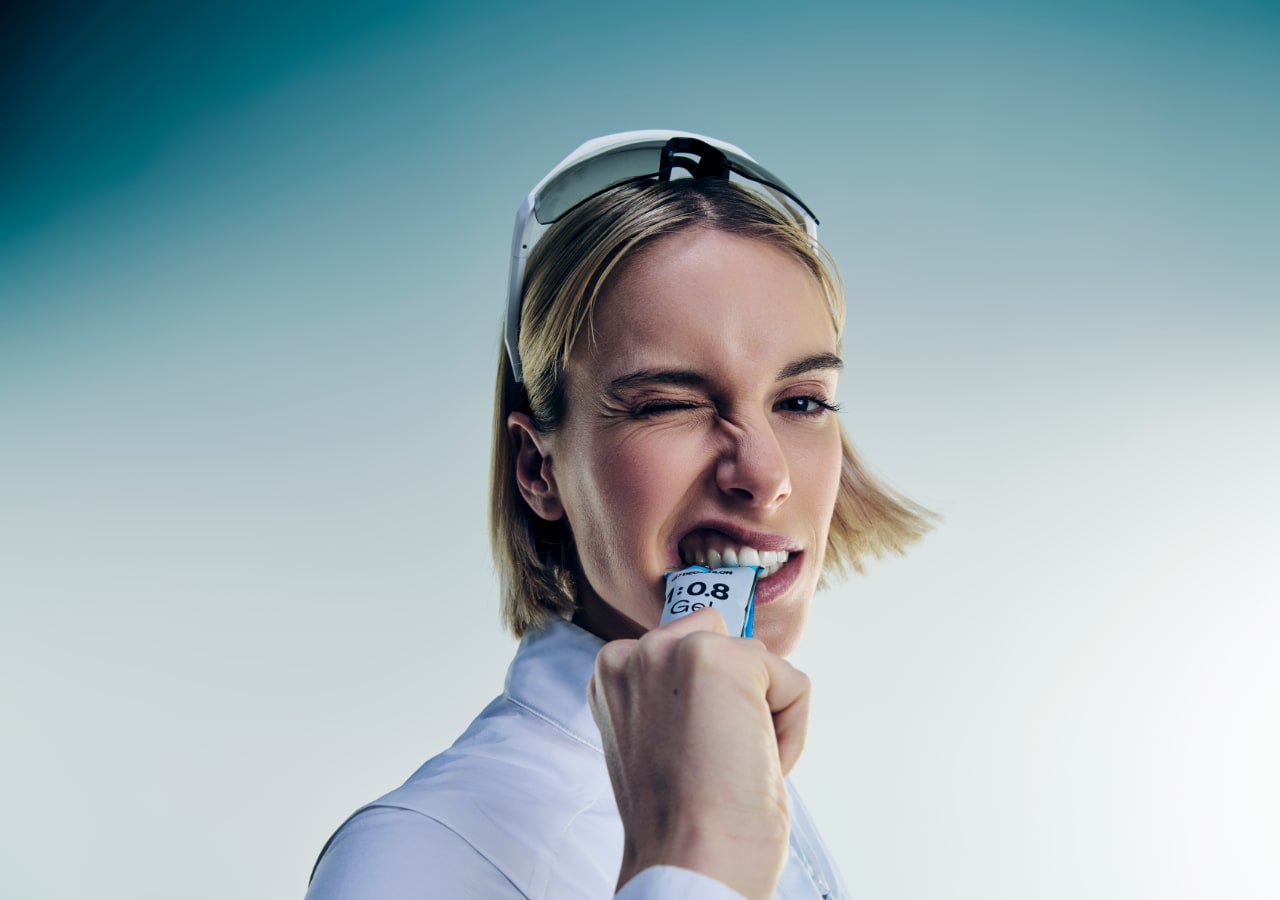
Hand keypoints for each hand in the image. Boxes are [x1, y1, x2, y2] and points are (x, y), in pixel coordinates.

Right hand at [588, 607, 810, 899]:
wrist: (691, 863)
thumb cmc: (682, 821)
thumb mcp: (656, 739)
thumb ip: (671, 694)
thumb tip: (731, 668)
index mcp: (614, 673)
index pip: (689, 651)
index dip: (709, 707)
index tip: (692, 755)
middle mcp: (635, 652)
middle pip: (725, 643)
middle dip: (736, 698)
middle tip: (712, 759)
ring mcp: (677, 650)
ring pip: (760, 662)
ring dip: (763, 716)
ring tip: (728, 764)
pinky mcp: (726, 659)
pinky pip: (794, 683)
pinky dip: (792, 732)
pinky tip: (751, 765)